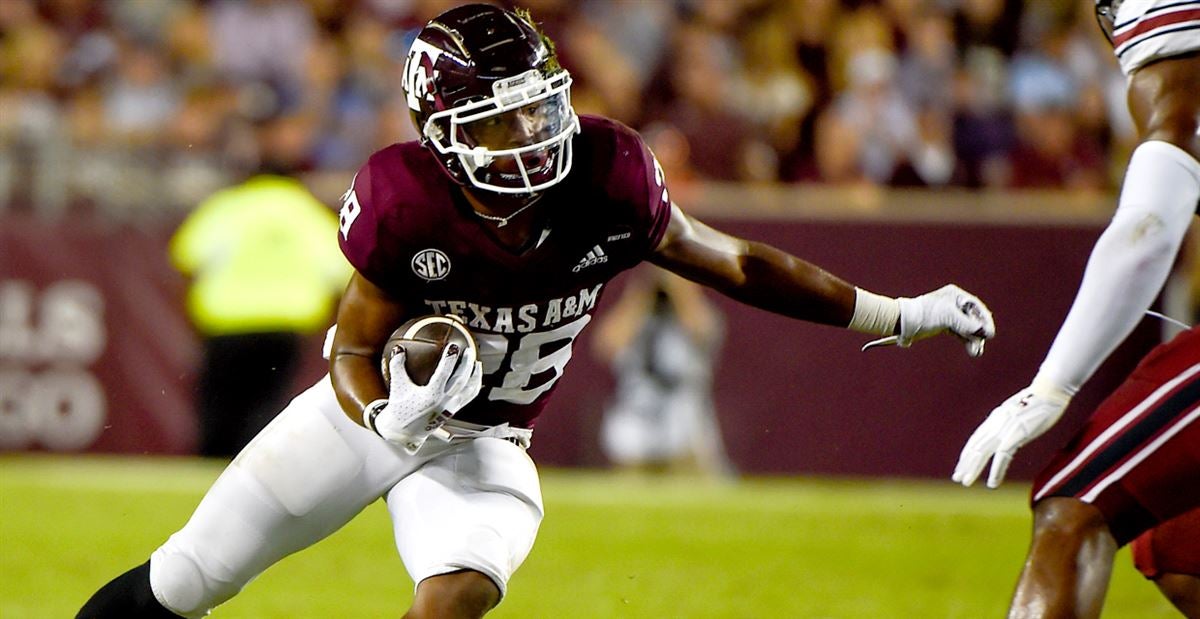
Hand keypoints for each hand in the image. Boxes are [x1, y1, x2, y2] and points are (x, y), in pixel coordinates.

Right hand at [373, 343, 482, 453]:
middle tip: (468, 351)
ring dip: (475, 376)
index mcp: (430, 396)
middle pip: (461, 381)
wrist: (404, 433)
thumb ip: (397, 366)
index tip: (453, 346)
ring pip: (469, 390)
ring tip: (477, 363)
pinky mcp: (452, 412)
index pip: (444, 374)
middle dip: (466, 365)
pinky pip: (468, 398)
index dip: (450, 359)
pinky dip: (474, 386)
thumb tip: (398, 348)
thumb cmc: (400, 409)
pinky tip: (473, 378)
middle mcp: (443, 403)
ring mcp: (450, 408)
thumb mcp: (398, 386)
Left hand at [897, 285, 994, 356]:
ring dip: (973, 340)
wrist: (903, 322)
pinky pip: (960, 333)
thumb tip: (982, 331)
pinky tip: (972, 349)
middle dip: (978, 333)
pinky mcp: (944, 326)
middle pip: (973, 319)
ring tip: (976, 352)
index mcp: (955, 295)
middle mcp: (954, 304)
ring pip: (967, 328)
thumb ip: (966, 323)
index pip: (976, 307)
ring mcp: (949, 315)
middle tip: (981, 346)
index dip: (985, 320)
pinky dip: (966, 341)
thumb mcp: (947, 317)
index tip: (990, 334)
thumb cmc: (924, 314)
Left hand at [952, 379, 1071, 487]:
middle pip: (975, 447)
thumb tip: (1007, 433)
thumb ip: (1009, 422)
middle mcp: (995, 424)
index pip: (976, 439)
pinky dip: (996, 470)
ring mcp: (1005, 429)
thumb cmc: (1038, 401)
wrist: (1050, 390)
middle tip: (957, 478)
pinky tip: (992, 483)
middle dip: (965, 464)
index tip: (961, 466)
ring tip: (966, 482)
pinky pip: (1002, 456)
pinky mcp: (1016, 434)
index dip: (967, 453)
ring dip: (974, 469)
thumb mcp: (1017, 411)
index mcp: (995, 419)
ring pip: (983, 452)